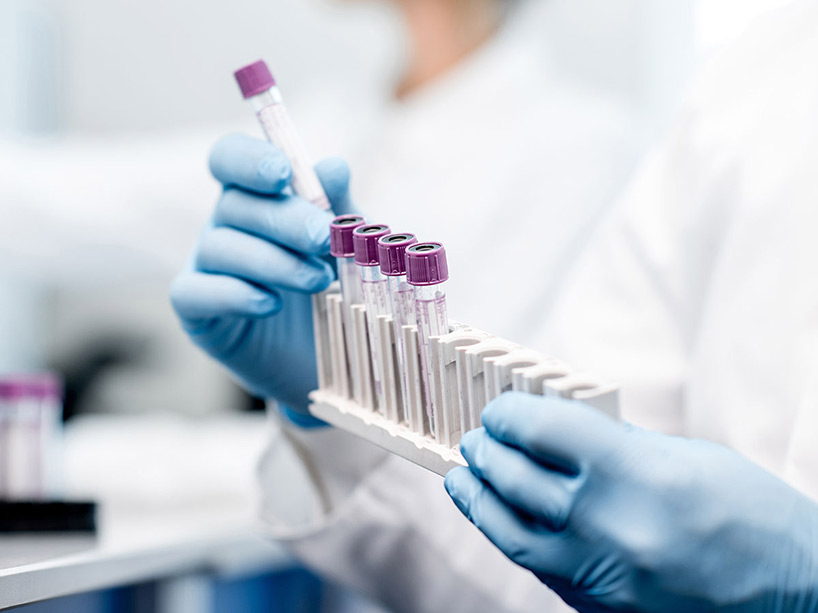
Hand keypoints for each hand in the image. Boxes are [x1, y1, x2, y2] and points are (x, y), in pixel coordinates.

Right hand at [170, 133, 354, 412]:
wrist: (331, 356)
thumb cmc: (336, 288)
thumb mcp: (347, 245)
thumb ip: (339, 207)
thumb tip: (333, 166)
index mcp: (256, 196)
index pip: (230, 157)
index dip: (249, 159)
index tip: (282, 174)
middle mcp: (225, 225)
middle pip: (234, 203)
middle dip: (282, 219)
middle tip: (322, 239)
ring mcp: (206, 266)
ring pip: (219, 247)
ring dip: (272, 261)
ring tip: (318, 281)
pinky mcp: (197, 312)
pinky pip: (195, 292)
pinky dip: (233, 295)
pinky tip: (270, 304)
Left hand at [445, 392, 817, 612]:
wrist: (796, 597)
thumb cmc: (752, 516)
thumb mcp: (686, 457)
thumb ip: (615, 442)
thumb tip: (557, 427)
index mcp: (637, 474)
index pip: (542, 431)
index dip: (509, 414)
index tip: (498, 409)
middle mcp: (611, 527)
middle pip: (516, 480)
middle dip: (487, 452)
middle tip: (476, 439)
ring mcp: (603, 576)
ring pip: (510, 533)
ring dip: (478, 500)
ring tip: (464, 477)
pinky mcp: (599, 609)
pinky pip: (538, 567)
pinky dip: (511, 536)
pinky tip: (501, 517)